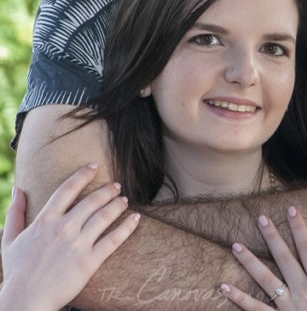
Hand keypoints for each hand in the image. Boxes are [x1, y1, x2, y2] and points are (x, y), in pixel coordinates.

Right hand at [0, 164, 139, 310]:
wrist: (26, 300)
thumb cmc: (18, 271)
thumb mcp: (10, 240)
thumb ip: (15, 213)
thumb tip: (18, 188)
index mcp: (45, 221)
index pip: (67, 189)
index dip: (83, 175)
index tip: (94, 166)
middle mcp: (63, 229)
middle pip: (92, 201)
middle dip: (107, 190)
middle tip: (116, 186)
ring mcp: (78, 244)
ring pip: (106, 216)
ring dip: (118, 204)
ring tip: (124, 200)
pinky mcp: (90, 261)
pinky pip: (114, 239)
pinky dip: (128, 226)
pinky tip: (136, 218)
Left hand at [220, 207, 306, 309]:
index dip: (299, 228)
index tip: (291, 209)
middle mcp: (303, 290)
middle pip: (284, 258)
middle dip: (272, 236)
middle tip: (260, 218)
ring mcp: (288, 307)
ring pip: (265, 279)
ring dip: (249, 261)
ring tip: (235, 245)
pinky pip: (256, 309)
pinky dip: (239, 299)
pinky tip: (225, 287)